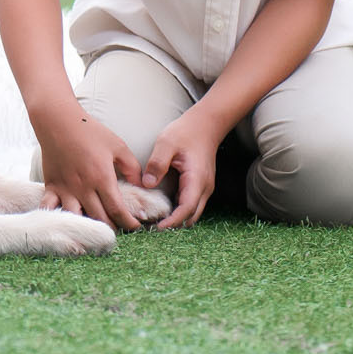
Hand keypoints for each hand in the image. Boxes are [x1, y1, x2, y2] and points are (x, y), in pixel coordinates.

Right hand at [34, 110, 146, 230]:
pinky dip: (57, 218)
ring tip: (96, 228)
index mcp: (102, 178)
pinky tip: (64, 222)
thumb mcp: (118, 146)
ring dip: (88, 227)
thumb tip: (141, 186)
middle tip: (120, 229)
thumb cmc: (89, 132)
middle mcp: (83, 187)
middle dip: (113, 228)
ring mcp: (65, 189)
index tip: (135, 226)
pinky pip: (50, 208)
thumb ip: (132, 168)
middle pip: (100, 219)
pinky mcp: (51, 186)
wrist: (58, 121)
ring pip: (76, 219)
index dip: (129, 223)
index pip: (118, 211)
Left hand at [141, 107, 226, 228]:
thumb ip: (157, 163)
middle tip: (150, 228)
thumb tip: (148, 184)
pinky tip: (162, 209)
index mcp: (197, 179)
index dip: (173, 221)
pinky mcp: (200, 186)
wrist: (205, 125)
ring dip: (176, 219)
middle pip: (190, 216)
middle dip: (173, 225)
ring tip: (153, 221)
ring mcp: (204, 188)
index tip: (156, 228)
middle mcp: (204, 188)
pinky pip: (190, 204)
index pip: (187, 208)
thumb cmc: (185, 132)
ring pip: (192, 213)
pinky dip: (178, 211)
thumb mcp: (166, 143)